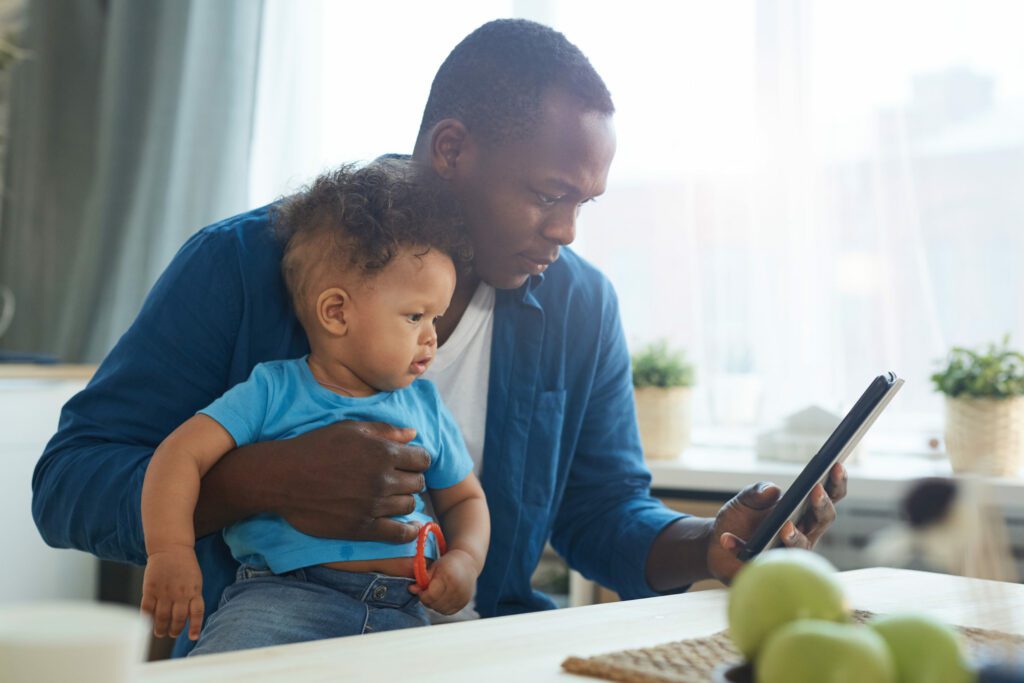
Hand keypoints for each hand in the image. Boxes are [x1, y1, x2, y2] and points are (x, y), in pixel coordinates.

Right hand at [141, 547, 204, 639]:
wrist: (171, 548)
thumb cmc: (185, 566)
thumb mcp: (195, 580)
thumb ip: (193, 597)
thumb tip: (190, 619)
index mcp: (194, 590)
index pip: (197, 613)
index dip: (195, 627)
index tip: (193, 637)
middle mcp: (180, 593)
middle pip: (177, 619)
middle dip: (174, 630)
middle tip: (171, 633)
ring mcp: (164, 591)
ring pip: (162, 618)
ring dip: (160, 629)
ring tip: (160, 633)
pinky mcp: (150, 589)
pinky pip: (147, 609)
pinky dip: (147, 619)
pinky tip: (148, 623)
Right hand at [269, 421, 430, 542]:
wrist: (284, 477)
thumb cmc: (316, 447)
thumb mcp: (351, 428)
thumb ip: (386, 430)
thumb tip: (413, 434)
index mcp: (383, 452)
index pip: (423, 459)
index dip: (418, 460)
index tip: (409, 462)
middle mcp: (383, 479)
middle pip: (418, 482)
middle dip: (412, 479)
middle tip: (399, 479)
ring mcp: (374, 505)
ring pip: (410, 505)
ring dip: (405, 500)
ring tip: (393, 497)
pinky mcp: (362, 528)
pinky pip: (398, 534)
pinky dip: (408, 530)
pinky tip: (409, 526)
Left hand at [408, 549, 477, 614]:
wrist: (467, 563)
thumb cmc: (448, 564)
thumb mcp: (434, 567)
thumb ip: (422, 579)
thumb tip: (411, 589)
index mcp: (448, 576)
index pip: (430, 595)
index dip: (422, 594)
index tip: (420, 589)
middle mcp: (457, 588)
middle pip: (435, 603)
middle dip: (427, 600)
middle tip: (426, 592)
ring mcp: (462, 596)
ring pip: (441, 609)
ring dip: (434, 605)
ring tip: (434, 594)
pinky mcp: (464, 602)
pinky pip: (448, 611)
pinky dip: (442, 607)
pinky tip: (441, 598)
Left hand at [708, 463, 847, 583]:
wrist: (716, 545)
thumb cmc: (740, 520)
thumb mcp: (745, 500)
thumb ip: (757, 492)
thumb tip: (773, 491)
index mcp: (803, 514)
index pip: (828, 498)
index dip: (836, 483)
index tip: (837, 465)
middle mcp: (803, 535)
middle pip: (823, 521)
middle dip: (822, 506)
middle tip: (815, 490)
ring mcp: (788, 554)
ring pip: (801, 549)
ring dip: (795, 537)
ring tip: (785, 526)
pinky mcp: (767, 569)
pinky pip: (758, 560)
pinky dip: (739, 548)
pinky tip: (726, 538)